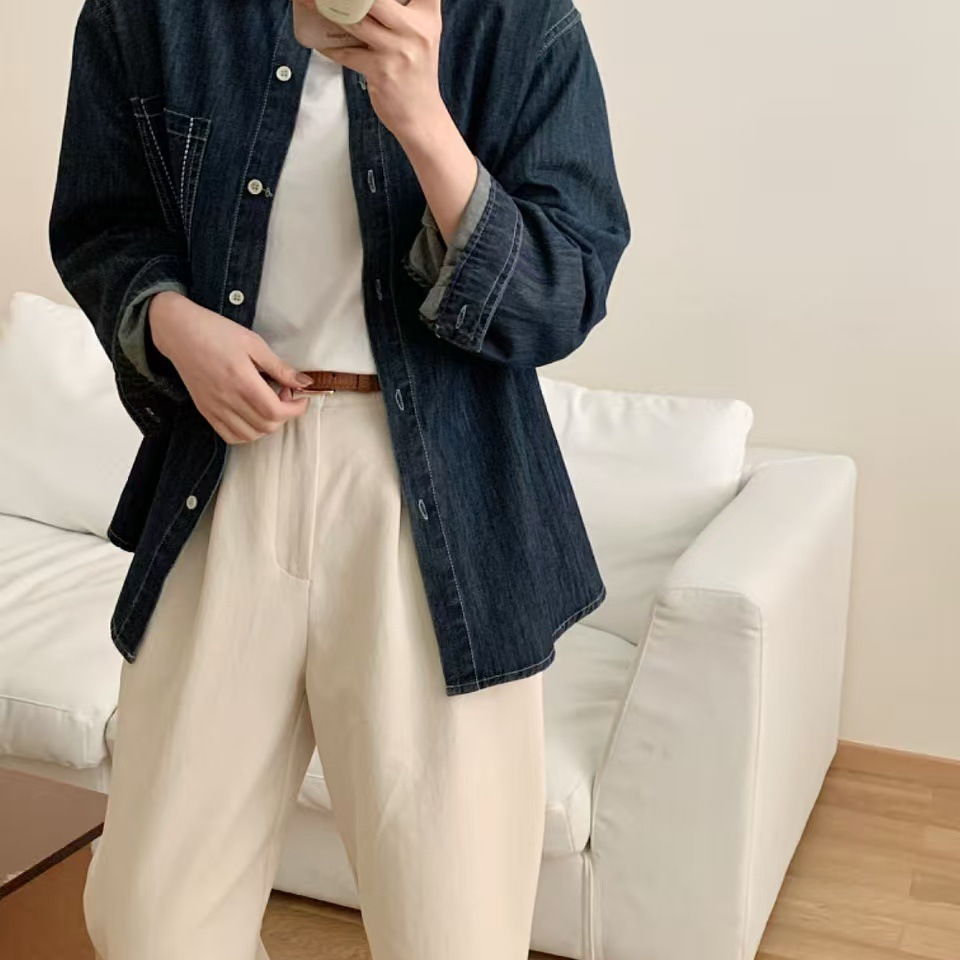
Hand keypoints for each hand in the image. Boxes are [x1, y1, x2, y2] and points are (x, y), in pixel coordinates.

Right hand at [148, 291, 313, 444]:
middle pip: (266, 426)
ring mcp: (215, 409)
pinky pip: (230, 436)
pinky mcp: (206, 411)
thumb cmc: (216, 332)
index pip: (276, 412)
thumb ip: (280, 368)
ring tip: (267, 403)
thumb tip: (304, 383)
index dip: (295, 409)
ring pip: (250, 435)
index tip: (301, 397)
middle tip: (283, 394)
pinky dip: (247, 432)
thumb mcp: (254, 344)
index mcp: (242, 382)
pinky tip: (251, 414)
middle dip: (284, 415)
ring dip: (267, 425)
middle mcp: (227, 400)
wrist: (180, 332)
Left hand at [299, 0, 445, 140]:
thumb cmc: (415, 74)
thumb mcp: (421, 36)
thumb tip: (362, 3)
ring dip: (328, 11)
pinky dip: (331, 48)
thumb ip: (405, 13)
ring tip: (310, 3)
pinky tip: (321, 43)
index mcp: (427, 16)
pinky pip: (347, 53)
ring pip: (356, 20)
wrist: (421, 116)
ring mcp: (398, 50)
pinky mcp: (381, 70)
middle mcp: (415, 29)